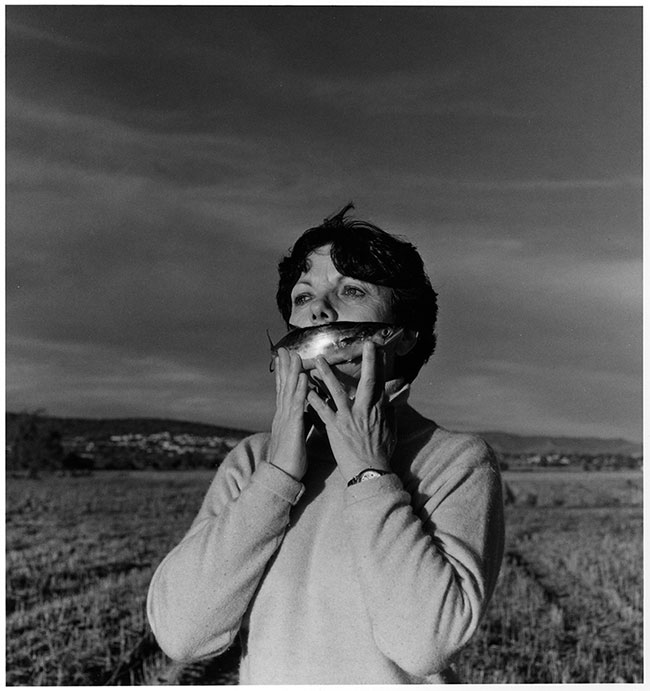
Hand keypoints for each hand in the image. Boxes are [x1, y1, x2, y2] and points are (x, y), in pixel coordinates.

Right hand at [269, 348, 308, 481]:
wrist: (281, 477)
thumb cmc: (290, 459)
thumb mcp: (296, 436)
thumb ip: (300, 421)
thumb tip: (306, 412)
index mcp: (284, 417)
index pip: (284, 391)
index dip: (284, 374)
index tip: (284, 359)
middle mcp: (282, 415)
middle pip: (283, 386)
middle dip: (284, 367)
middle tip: (284, 349)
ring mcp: (286, 420)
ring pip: (289, 391)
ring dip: (291, 373)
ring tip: (294, 356)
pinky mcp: (292, 427)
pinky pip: (297, 405)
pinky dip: (300, 390)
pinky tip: (303, 378)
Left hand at [307, 341, 395, 482]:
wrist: (369, 472)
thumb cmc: (381, 453)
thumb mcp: (391, 430)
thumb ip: (390, 412)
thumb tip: (392, 399)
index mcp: (379, 411)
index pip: (381, 383)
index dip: (380, 365)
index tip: (378, 350)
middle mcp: (365, 411)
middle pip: (368, 382)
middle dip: (367, 362)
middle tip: (365, 344)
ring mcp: (349, 418)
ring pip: (337, 391)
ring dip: (327, 374)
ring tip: (317, 360)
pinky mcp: (335, 428)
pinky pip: (323, 410)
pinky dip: (314, 399)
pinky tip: (305, 389)